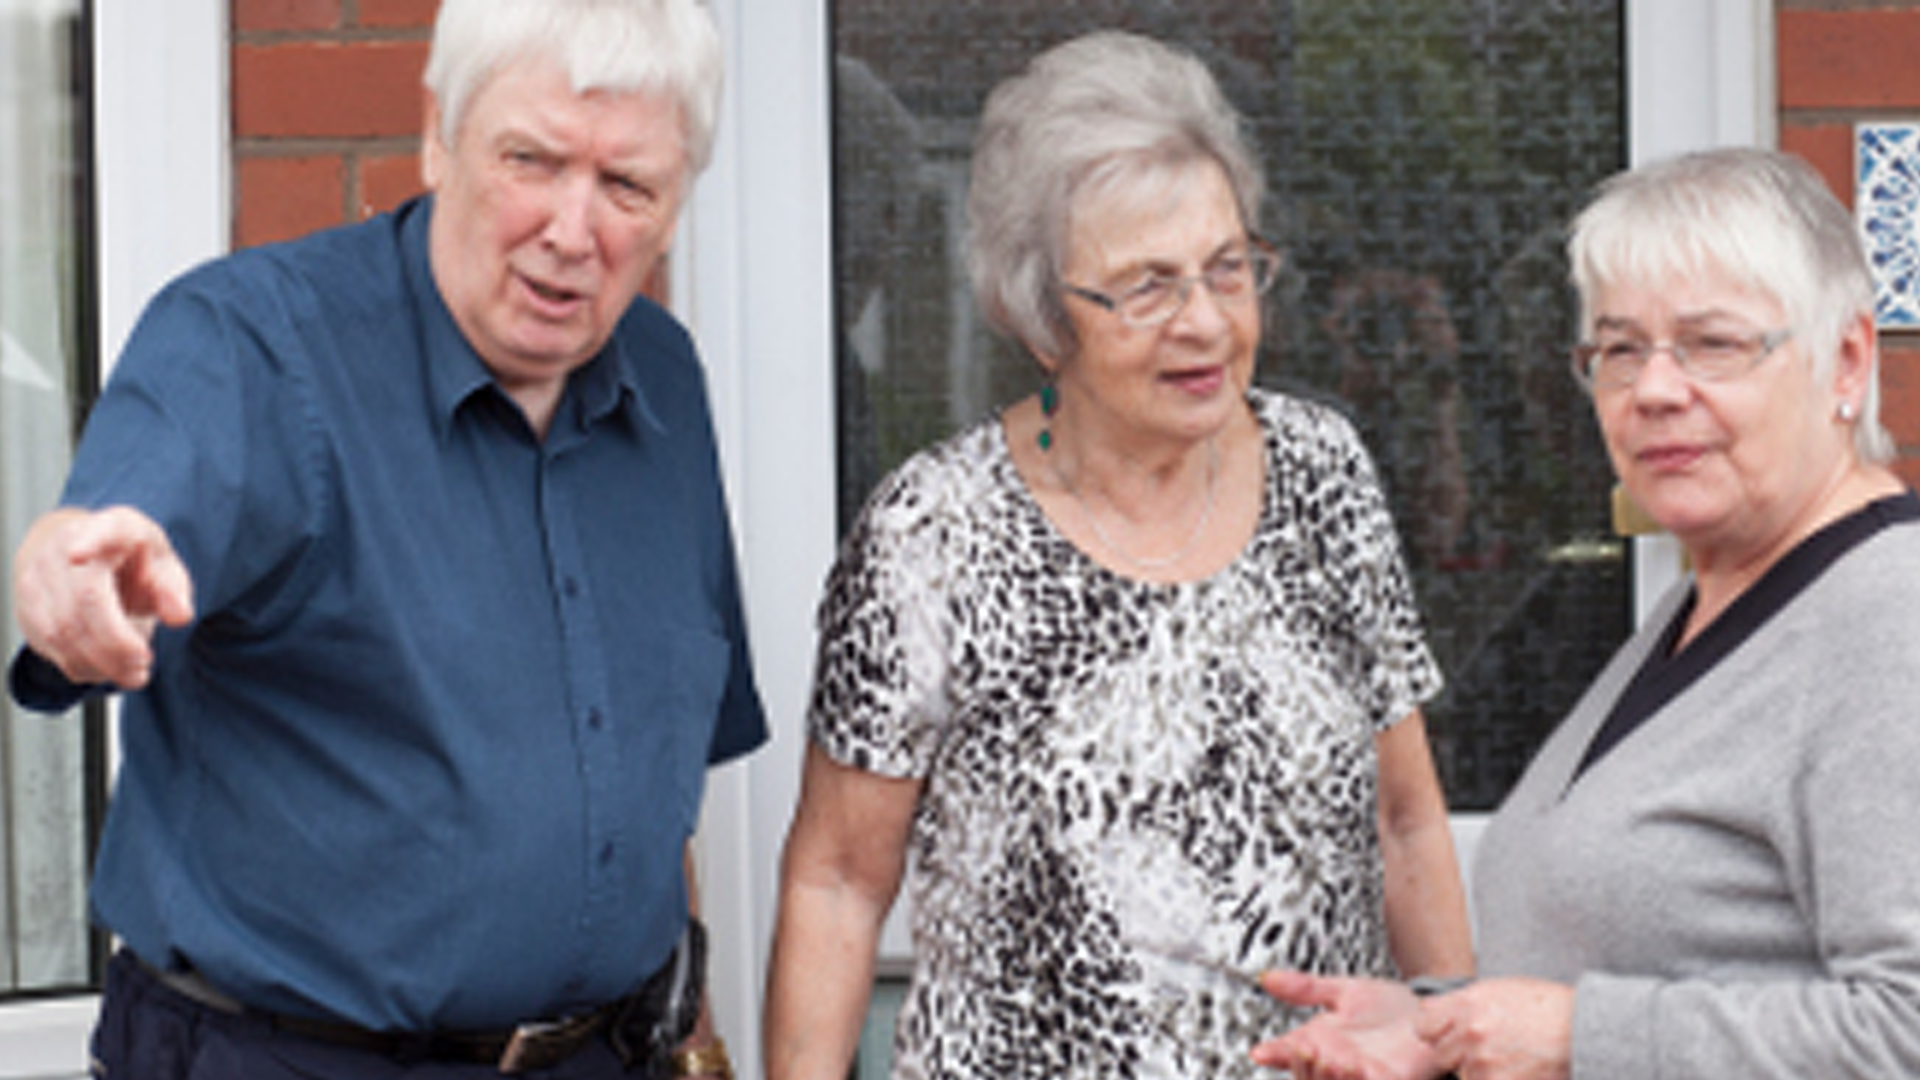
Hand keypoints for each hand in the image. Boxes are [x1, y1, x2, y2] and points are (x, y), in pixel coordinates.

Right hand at [12, 507, 194, 688]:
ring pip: (62, 629)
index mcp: (113, 527)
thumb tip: (180, 616)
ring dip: (101, 661)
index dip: (88, 542)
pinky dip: (82, 666)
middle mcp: (66, 545)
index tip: (77, 556)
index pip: (100, 530)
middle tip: (144, 664)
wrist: (83, 559)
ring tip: (133, 674)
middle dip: (116, 642)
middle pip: (85, 599)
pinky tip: (107, 670)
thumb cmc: (132, 563)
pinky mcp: (27, 606)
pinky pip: (50, 644)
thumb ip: (174, 591)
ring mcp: (40, 575)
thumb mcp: (164, 568)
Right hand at [1250, 971, 1445, 1079]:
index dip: (1273, 1054)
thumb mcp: (1343, 991)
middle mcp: (1335, 1063)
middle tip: (1303, 1048)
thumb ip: (1305, 987)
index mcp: (1320, 1043)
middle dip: (1301, 1066)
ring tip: (1328, 1058)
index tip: (1261, 1052)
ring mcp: (1359, 1076)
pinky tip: (1354, 1066)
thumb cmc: (1391, 1008)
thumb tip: (1268, 977)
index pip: (1289, 1053)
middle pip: (1306, 1075)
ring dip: (1325, 1076)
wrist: (1430, 1016)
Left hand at [1415, 978, 1571, 1079]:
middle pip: (1439, 1054)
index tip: (1447, 1036)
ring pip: (1462, 1074)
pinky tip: (1515, 1070)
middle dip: (1457, 1055)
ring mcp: (1483, 1060)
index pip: (1423, 1025)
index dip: (1435, 1033)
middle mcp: (1470, 1030)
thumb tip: (1427, 1009)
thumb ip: (1461, 1000)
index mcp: (1467, 1002)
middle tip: (1488, 1051)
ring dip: (1478, 1072)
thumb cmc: (1546, 1007)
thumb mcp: (1500, 988)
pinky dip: (1495, 1078)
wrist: (1583, 1029)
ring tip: (1507, 1060)